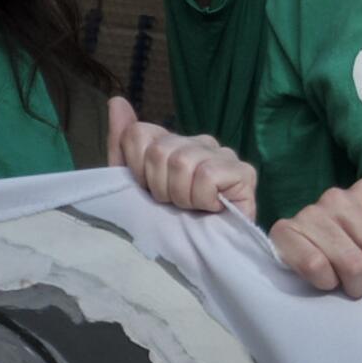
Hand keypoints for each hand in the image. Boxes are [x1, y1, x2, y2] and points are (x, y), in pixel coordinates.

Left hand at [109, 96, 257, 218]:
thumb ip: (123, 144)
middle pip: (160, 151)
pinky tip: (210, 209)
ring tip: (191, 210)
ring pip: (183, 162)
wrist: (196, 261)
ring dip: (181, 197)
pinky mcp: (244, 173)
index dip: (136, 169)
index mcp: (173, 143)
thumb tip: (116, 101)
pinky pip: (208, 175)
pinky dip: (202, 199)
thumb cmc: (165, 225)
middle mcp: (200, 143)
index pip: (139, 133)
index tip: (146, 192)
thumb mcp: (132, 185)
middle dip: (159, 188)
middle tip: (172, 206)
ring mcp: (224, 155)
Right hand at [269, 179, 361, 297]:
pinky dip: (327, 282)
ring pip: (353, 263)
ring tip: (353, 285)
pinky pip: (316, 266)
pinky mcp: (285, 231)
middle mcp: (341, 196)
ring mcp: (312, 212)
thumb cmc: (352, 245)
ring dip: (357, 285)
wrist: (300, 247)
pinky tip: (327, 280)